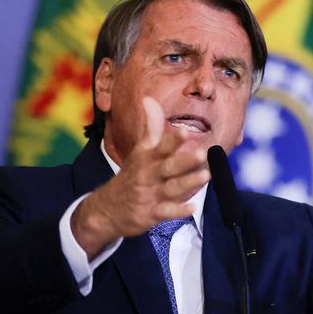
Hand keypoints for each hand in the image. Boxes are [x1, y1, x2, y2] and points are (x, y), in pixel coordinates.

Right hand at [71, 97, 210, 258]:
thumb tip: (149, 99)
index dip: (172, 140)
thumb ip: (150, 127)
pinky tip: (192, 208)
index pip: (160, 146)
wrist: (106, 209)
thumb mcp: (139, 150)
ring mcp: (150, 195)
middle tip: (202, 153)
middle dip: (184, 160)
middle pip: (168, 167)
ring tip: (206, 176)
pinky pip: (166, 212)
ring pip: (171, 188)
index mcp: (146, 158)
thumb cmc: (131, 175)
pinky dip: (178, 211)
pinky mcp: (151, 214)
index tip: (185, 131)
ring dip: (188, 183)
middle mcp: (149, 175)